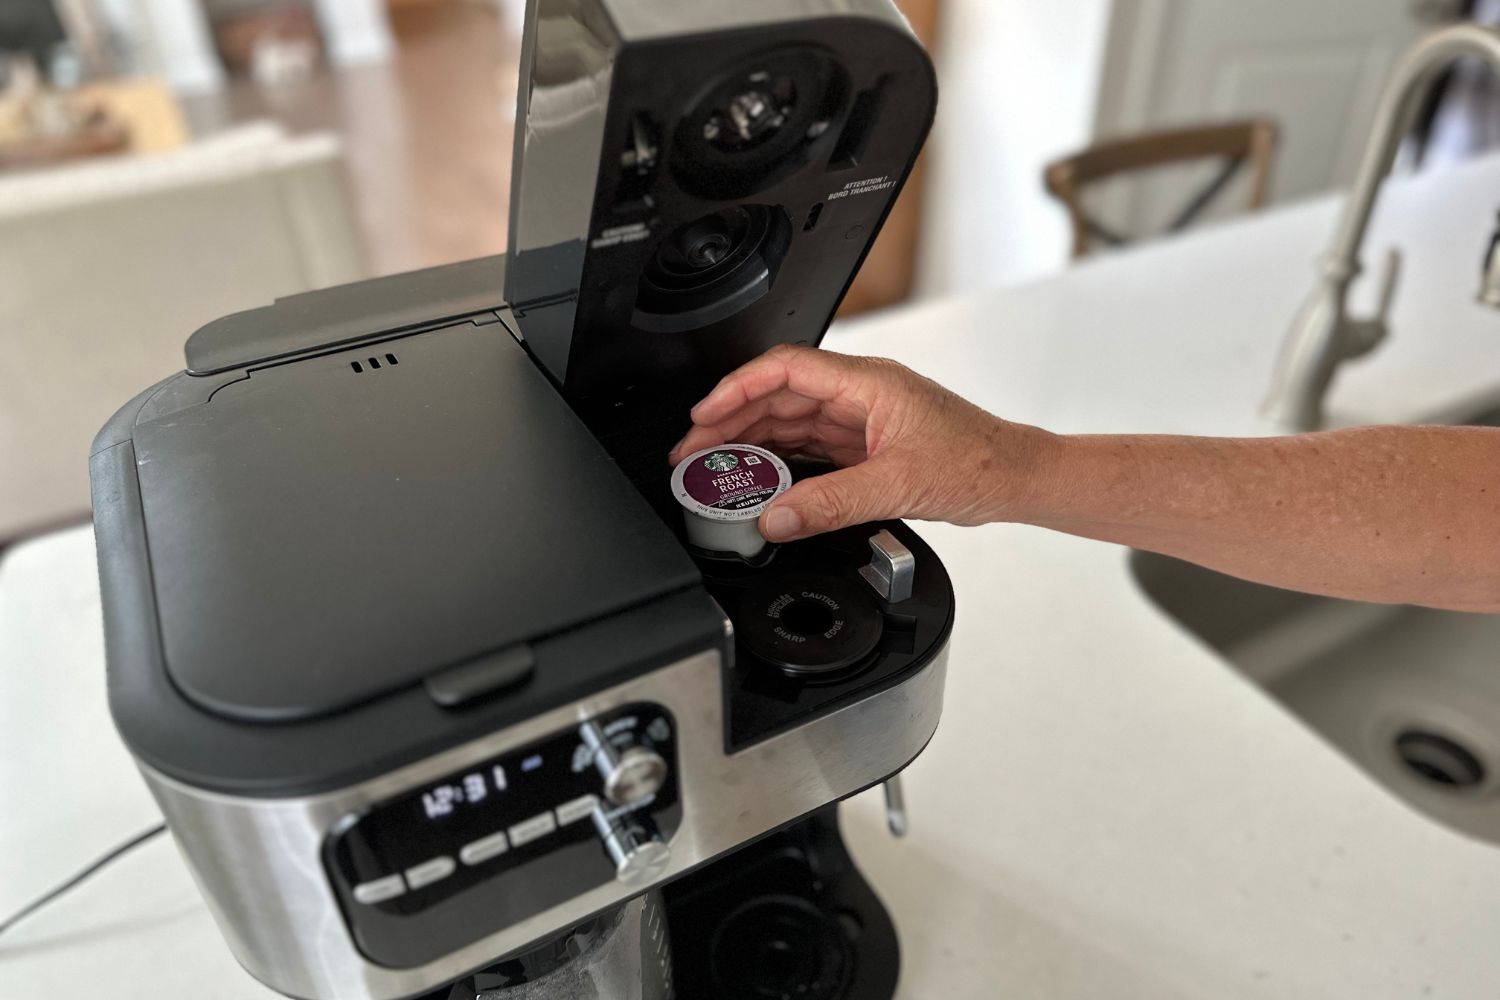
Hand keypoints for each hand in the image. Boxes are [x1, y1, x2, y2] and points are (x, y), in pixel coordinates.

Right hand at [669, 344, 1054, 541]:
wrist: (1016, 478)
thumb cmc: (979, 462)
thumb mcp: (898, 484)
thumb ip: (831, 504)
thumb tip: (776, 517)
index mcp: (867, 383)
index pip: (785, 369)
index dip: (736, 388)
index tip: (704, 414)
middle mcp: (860, 394)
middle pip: (778, 395)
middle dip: (731, 421)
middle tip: (694, 452)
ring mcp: (862, 419)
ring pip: (791, 421)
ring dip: (751, 441)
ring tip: (716, 467)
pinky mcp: (866, 445)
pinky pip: (810, 446)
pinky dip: (780, 461)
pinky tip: (760, 479)